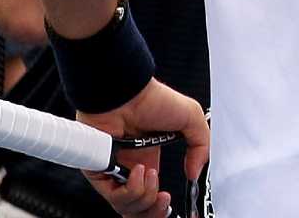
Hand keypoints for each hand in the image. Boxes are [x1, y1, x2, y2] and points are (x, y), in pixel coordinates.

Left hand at [76, 78, 207, 216]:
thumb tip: (194, 173)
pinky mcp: (98, 172)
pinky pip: (115, 197)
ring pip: (127, 207)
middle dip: (155, 211)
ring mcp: (114, 173)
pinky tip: (139, 171)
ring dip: (145, 195)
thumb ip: (200, 146)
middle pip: (138, 209)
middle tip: (164, 199)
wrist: (126, 93)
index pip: (152, 196)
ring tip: (150, 173)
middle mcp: (130, 170)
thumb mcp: (191, 118)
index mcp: (149, 161)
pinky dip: (132, 189)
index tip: (173, 201)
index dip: (162, 205)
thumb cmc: (152, 99)